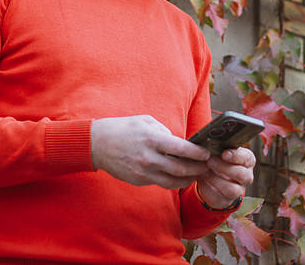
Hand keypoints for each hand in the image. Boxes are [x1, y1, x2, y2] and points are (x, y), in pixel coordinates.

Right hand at [91, 115, 210, 188]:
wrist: (97, 144)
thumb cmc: (123, 128)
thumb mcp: (145, 121)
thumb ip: (164, 131)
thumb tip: (179, 143)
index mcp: (152, 139)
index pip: (181, 149)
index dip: (197, 153)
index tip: (206, 153)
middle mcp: (148, 158)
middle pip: (180, 169)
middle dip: (197, 169)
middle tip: (207, 167)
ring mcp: (142, 172)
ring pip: (171, 181)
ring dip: (187, 180)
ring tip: (196, 175)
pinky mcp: (138, 180)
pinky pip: (159, 183)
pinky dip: (172, 181)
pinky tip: (179, 177)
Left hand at [196, 147, 255, 208]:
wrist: (212, 176)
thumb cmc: (218, 157)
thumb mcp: (220, 150)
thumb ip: (217, 147)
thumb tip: (207, 144)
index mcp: (247, 161)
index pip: (247, 159)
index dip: (236, 156)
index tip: (224, 153)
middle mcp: (246, 177)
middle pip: (241, 174)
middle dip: (224, 168)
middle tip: (210, 161)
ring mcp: (238, 191)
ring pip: (232, 190)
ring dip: (216, 180)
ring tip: (203, 171)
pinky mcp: (225, 201)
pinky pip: (218, 198)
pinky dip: (207, 189)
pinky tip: (201, 180)